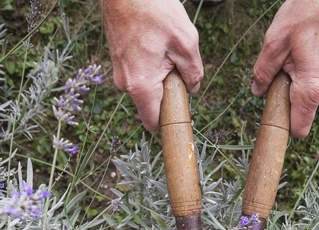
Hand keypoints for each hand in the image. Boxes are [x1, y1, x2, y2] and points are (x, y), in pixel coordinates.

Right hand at [99, 0, 203, 130]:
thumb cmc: (153, 10)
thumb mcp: (186, 42)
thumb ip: (194, 72)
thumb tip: (193, 87)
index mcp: (141, 86)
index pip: (152, 123)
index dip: (168, 120)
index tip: (179, 107)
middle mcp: (126, 84)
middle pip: (152, 103)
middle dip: (167, 90)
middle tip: (173, 63)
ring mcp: (119, 72)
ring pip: (146, 85)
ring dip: (159, 73)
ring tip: (162, 46)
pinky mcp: (119, 60)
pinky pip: (139, 72)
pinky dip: (150, 63)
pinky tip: (153, 41)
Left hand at [252, 0, 318, 136]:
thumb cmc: (310, 11)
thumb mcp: (276, 41)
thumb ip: (264, 71)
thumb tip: (257, 91)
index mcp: (311, 88)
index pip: (298, 129)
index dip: (282, 127)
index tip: (271, 113)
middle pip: (298, 111)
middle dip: (283, 97)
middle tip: (280, 67)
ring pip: (304, 95)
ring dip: (292, 81)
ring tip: (293, 52)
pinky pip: (311, 83)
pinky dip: (302, 73)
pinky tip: (302, 49)